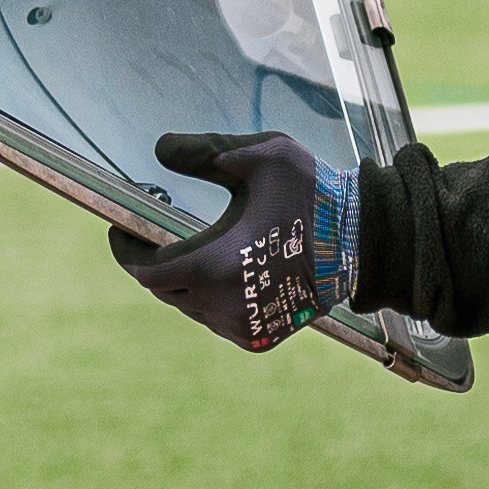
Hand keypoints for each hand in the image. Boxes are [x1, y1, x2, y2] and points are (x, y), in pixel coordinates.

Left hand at [112, 128, 354, 355]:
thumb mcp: (260, 157)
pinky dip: (210, 298)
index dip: (126, 251)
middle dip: (155, 261)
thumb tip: (160, 150)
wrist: (367, 241)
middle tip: (154, 231)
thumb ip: (205, 151)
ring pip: (191, 307)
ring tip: (192, 247)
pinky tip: (223, 270)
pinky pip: (217, 320)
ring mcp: (243, 327)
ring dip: (184, 281)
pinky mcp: (261, 338)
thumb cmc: (313, 194)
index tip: (120, 229)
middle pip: (165, 290)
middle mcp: (224, 305)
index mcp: (215, 265)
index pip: (146, 271)